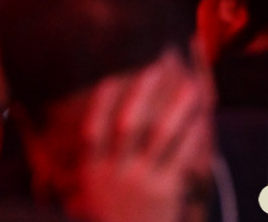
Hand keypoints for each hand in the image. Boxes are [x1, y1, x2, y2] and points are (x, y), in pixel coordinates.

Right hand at [56, 51, 213, 221]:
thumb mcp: (85, 203)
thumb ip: (78, 179)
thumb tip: (66, 160)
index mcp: (91, 172)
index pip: (92, 128)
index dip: (101, 101)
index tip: (109, 76)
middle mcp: (114, 171)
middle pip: (129, 122)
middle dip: (143, 92)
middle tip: (156, 64)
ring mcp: (140, 180)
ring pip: (161, 134)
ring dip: (177, 107)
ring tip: (192, 86)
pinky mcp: (165, 191)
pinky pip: (180, 156)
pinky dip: (191, 136)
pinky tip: (201, 121)